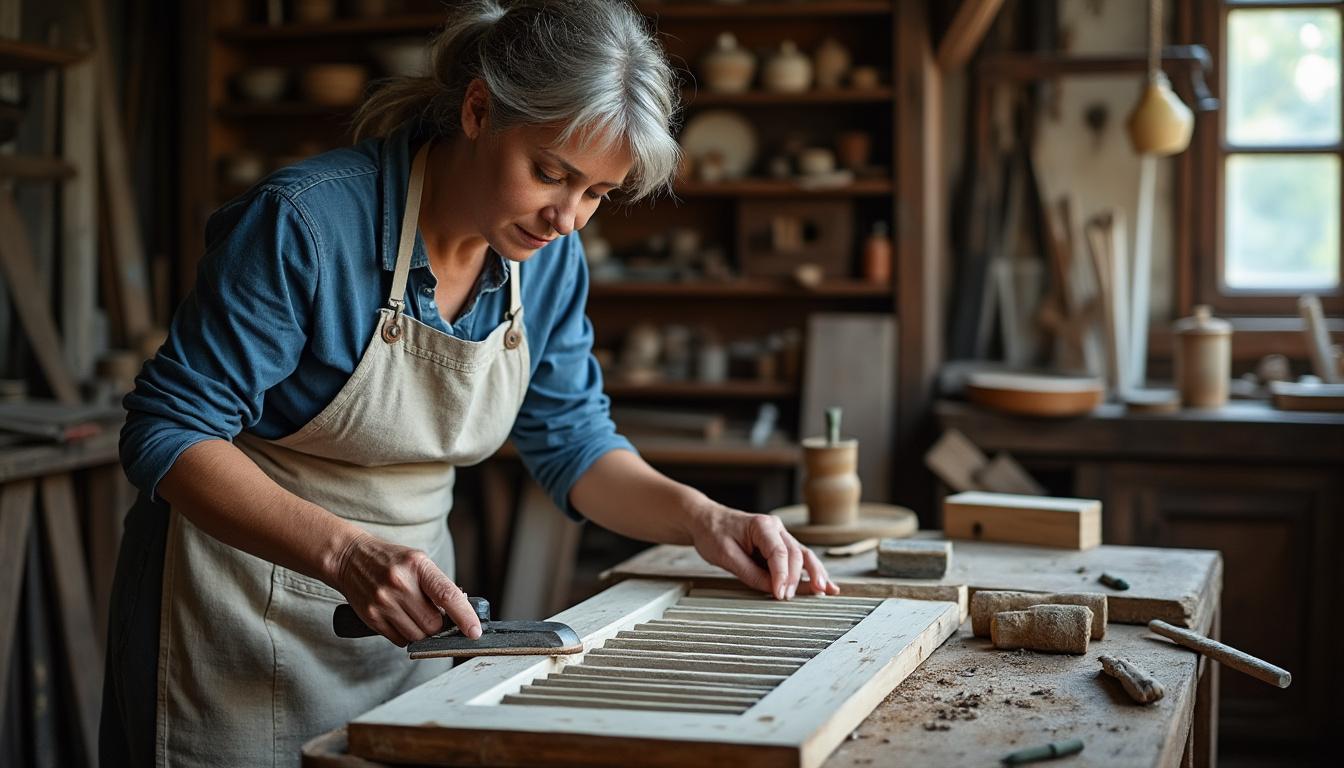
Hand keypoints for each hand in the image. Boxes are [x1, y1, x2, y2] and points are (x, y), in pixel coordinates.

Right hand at [332, 532, 480, 645]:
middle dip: (439, 626)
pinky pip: (399, 640)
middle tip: (434, 615)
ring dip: (423, 633)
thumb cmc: (390, 560)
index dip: (464, 616)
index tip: (475, 631)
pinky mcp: (372, 616)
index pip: (447, 595)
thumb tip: (463, 609)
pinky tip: (401, 619)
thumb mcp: (418, 562)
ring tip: (414, 614)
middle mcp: (400, 583)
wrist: (350, 558)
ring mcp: (384, 601)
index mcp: (418, 565)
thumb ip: (439, 585)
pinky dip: (406, 635)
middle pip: (433, 624)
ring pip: (417, 636)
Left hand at [686, 503, 839, 599]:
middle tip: (788, 598)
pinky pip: (799, 560)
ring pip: (804, 556)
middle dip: (796, 578)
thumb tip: (773, 590)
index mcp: (762, 525)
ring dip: (815, 574)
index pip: (779, 552)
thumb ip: (750, 573)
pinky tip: (826, 585)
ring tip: (825, 591)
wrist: (707, 520)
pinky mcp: (780, 546)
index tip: (780, 594)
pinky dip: (812, 573)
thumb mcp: (725, 556)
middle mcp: (776, 528)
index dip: (782, 575)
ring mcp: (781, 536)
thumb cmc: (713, 534)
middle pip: (796, 554)